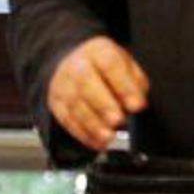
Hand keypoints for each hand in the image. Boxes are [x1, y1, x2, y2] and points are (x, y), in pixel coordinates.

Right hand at [47, 36, 149, 150]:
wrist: (74, 63)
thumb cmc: (106, 67)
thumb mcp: (126, 64)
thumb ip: (135, 82)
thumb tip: (137, 101)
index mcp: (98, 51)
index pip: (110, 64)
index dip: (124, 85)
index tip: (136, 105)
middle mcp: (77, 65)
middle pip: (85, 82)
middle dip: (103, 104)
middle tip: (118, 120)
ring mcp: (63, 84)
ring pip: (75, 104)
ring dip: (93, 124)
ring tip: (109, 136)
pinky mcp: (56, 103)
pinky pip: (67, 120)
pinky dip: (83, 134)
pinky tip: (98, 142)